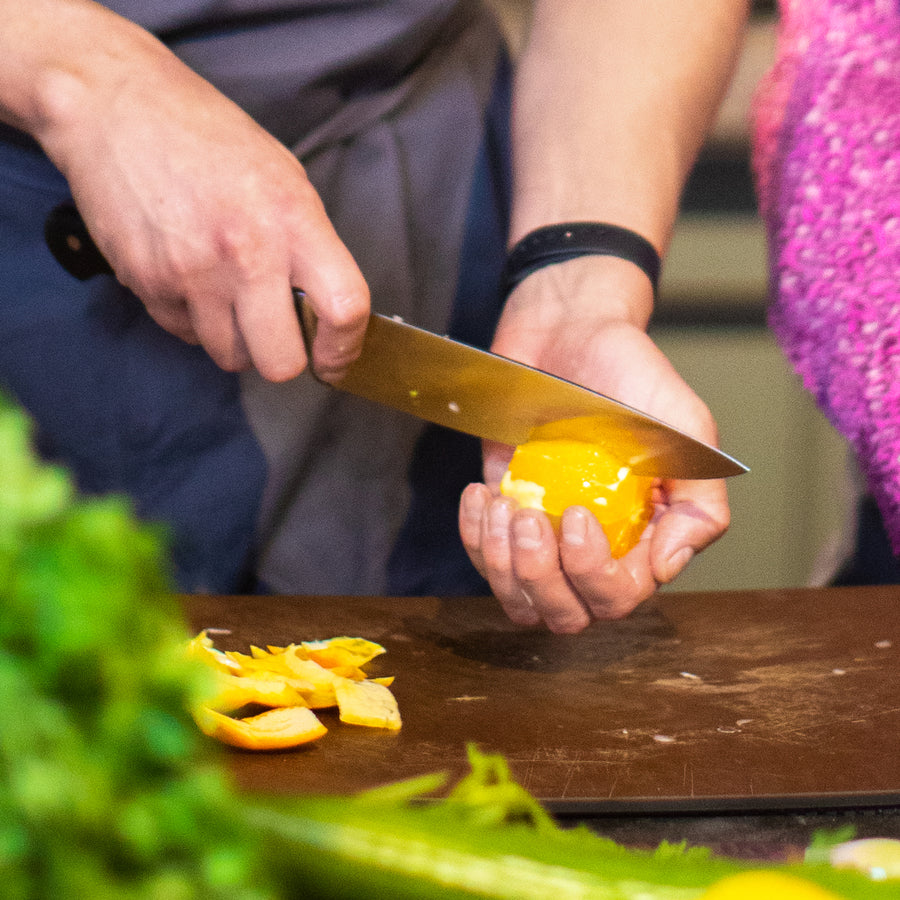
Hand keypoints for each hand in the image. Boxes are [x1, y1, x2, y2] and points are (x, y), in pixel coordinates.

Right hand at [30, 3, 367, 381]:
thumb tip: (326, 312)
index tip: (337, 358)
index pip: (344, 309)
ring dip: (237, 339)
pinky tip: (190, 276)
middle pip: (280, 363)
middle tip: (280, 334)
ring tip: (229, 293)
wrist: (116, 106)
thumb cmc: (210, 139)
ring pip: (230, 356)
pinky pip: (185, 333)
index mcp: (293, 219)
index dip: (345, 349)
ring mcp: (192, 273)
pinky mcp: (148, 283)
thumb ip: (309, 247)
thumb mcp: (284, 178)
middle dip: (284, 358)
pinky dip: (194, 319)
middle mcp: (246, 252)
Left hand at [459, 258, 729, 632]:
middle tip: (530, 518)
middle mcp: (592, 545)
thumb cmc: (629, 373)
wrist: (568, 329)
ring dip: (502, 564)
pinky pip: (483, 556)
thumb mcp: (684, 430)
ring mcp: (544, 532)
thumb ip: (698, 503)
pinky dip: (474, 536)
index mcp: (642, 536)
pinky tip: (481, 494)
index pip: (618, 597)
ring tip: (502, 506)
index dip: (593, 575)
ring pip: (520, 599)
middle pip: (566, 614)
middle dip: (540, 577)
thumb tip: (665, 567)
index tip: (575, 515)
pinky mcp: (504, 511)